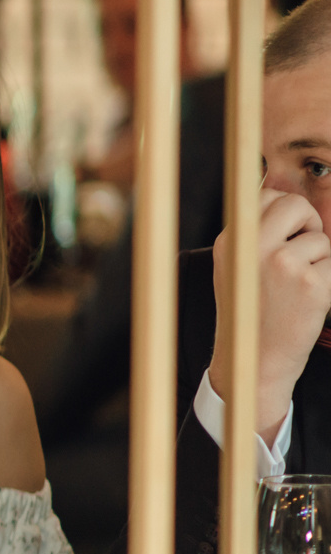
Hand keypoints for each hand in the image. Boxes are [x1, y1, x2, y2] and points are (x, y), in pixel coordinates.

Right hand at [212, 188, 330, 439]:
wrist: (255, 360)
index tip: (287, 234)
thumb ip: (257, 233)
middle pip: (296, 205)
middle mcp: (252, 247)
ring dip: (320, 261)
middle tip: (302, 254)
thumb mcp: (238, 269)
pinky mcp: (310, 283)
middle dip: (309, 224)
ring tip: (299, 288)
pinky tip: (310, 300)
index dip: (286, 212)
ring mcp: (281, 264)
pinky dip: (329, 280)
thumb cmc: (253, 313)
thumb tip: (283, 193)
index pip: (265, 196)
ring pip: (321, 239)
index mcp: (231, 241)